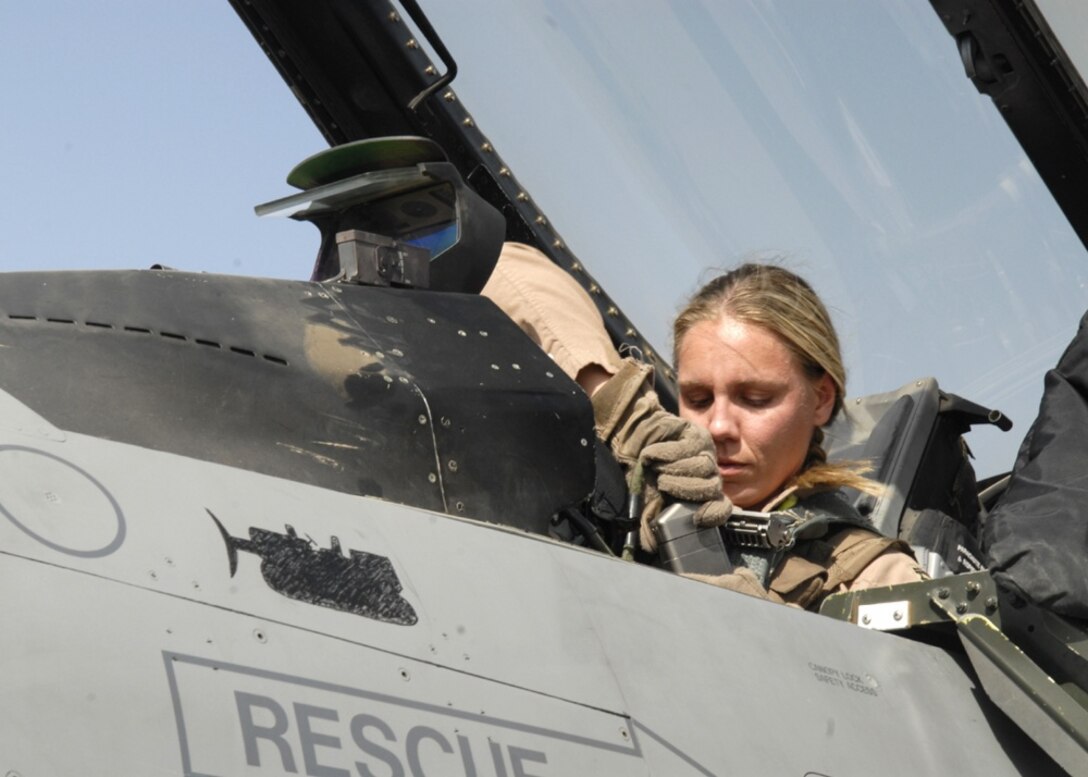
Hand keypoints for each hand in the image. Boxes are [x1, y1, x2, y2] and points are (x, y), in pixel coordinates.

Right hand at [592, 359, 732, 551]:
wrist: (630, 441)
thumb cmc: (639, 472)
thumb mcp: (644, 503)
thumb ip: (651, 524)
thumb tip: (650, 548)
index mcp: (698, 495)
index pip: (720, 508)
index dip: (713, 514)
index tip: (698, 518)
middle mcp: (706, 475)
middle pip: (713, 488)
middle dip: (686, 489)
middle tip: (663, 485)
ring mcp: (704, 454)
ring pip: (704, 467)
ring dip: (677, 471)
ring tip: (659, 470)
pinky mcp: (697, 435)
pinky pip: (691, 448)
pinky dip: (670, 453)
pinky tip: (656, 456)